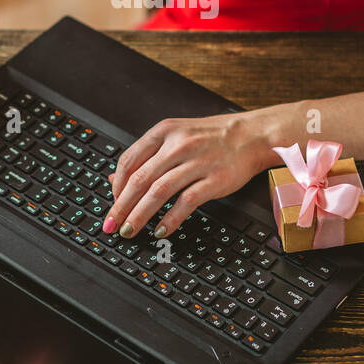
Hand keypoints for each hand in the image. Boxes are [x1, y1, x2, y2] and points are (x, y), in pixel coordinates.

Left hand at [102, 111, 276, 239]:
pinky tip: (160, 230)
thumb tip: (113, 180)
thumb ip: (146, 156)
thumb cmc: (212, 137)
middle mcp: (178, 145)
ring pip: (158, 192)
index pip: (129, 161)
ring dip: (139, 215)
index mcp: (164, 132)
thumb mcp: (175, 137)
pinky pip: (186, 202)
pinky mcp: (214, 179)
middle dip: (121, 206)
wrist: (251, 135)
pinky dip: (170, 219)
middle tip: (111, 225)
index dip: (115, 187)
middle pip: (140, 179)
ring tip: (130, 231)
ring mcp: (197, 162)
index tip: (112, 204)